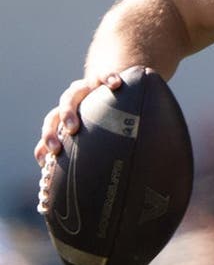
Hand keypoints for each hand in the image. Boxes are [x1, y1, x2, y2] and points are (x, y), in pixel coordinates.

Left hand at [34, 72, 123, 212]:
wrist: (116, 83)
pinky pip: (106, 75)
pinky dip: (108, 79)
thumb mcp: (94, 136)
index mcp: (66, 117)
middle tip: (63, 140)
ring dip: (71, 108)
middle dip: (57, 126)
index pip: (50, 127)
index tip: (49, 157)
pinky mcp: (105, 77)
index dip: (47, 141)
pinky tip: (115, 85)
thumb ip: (82, 154)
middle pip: (57, 111)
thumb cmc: (107, 118)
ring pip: (73, 93)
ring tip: (76, 123)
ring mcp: (88, 88)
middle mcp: (73, 102)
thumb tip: (74, 189)